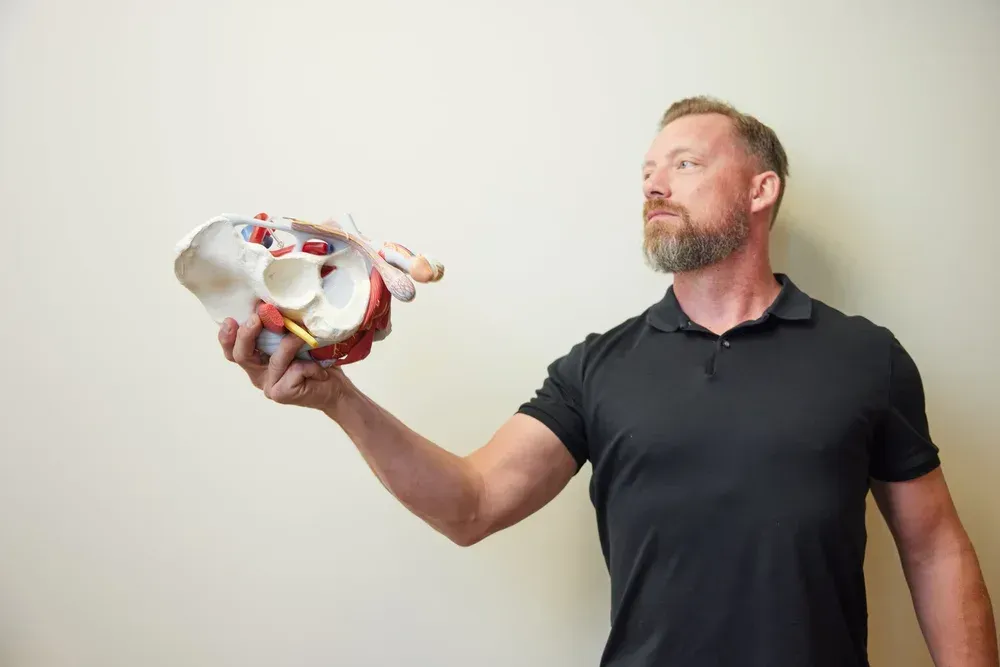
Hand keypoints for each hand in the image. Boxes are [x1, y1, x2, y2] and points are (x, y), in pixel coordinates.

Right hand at [218, 310, 346, 411]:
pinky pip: (294, 371)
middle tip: (257, 318)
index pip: (232, 349)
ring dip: (290, 344)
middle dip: (246, 334)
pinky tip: (320, 371)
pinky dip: (310, 366)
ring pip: (274, 360)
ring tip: (304, 338)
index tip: (230, 320)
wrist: (335, 389)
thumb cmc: (315, 361)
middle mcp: (258, 374)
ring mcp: (269, 386)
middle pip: (241, 355)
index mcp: (256, 360)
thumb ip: (281, 329)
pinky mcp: (282, 394)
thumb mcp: (295, 339)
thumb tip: (272, 304)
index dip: (227, 336)